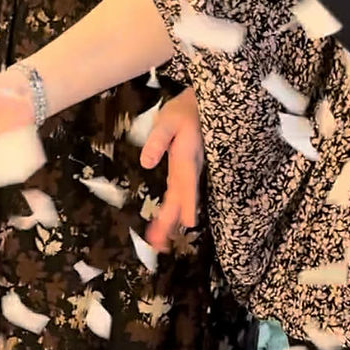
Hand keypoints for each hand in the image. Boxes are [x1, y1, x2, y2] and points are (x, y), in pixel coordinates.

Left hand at [141, 88, 203, 250]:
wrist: (202, 104)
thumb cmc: (184, 111)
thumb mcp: (168, 120)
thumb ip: (158, 140)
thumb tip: (146, 163)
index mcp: (186, 159)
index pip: (184, 186)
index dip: (184, 205)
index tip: (187, 224)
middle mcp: (191, 169)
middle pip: (181, 199)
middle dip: (171, 221)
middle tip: (159, 246)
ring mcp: (192, 171)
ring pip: (182, 199)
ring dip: (172, 219)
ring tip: (160, 241)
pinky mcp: (189, 170)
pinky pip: (183, 194)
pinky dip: (176, 209)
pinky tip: (172, 219)